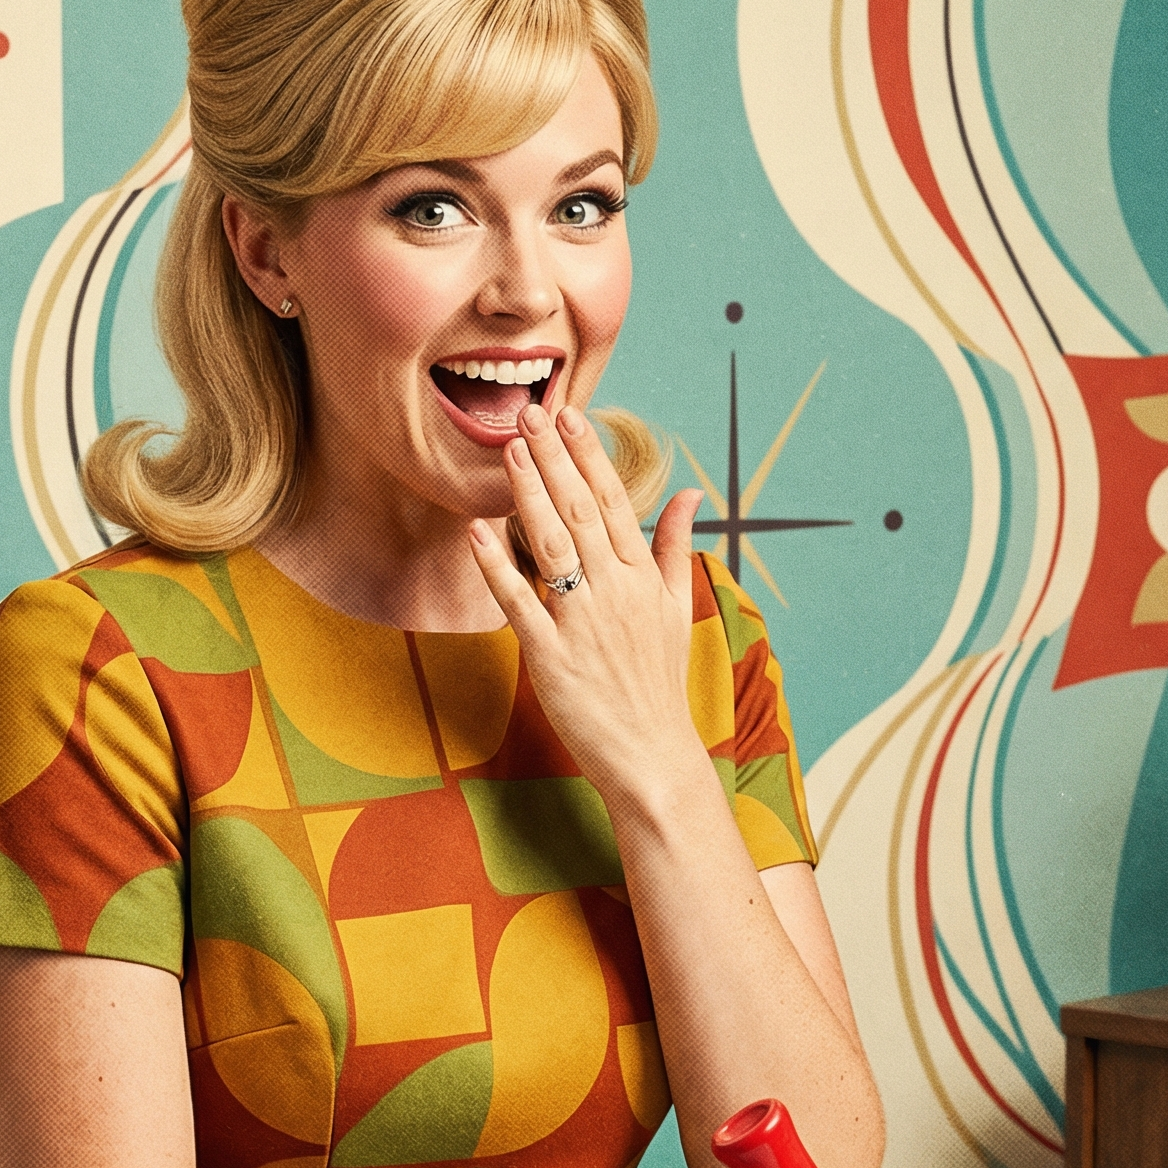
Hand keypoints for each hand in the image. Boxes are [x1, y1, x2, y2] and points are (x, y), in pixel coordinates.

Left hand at [467, 404, 708, 810]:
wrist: (653, 755)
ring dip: (527, 495)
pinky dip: (497, 566)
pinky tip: (478, 531)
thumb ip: (674, 546)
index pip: (614, 503)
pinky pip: (520, 602)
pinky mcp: (552, 657)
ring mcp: (583, 623)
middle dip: (554, 460)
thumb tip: (690, 493)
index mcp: (643, 577)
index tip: (570, 415)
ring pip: (551, 545)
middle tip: (529, 412)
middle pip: (580, 512)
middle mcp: (615, 592)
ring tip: (509, 452)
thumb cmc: (659, 682)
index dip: (589, 457)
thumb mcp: (676, 608)